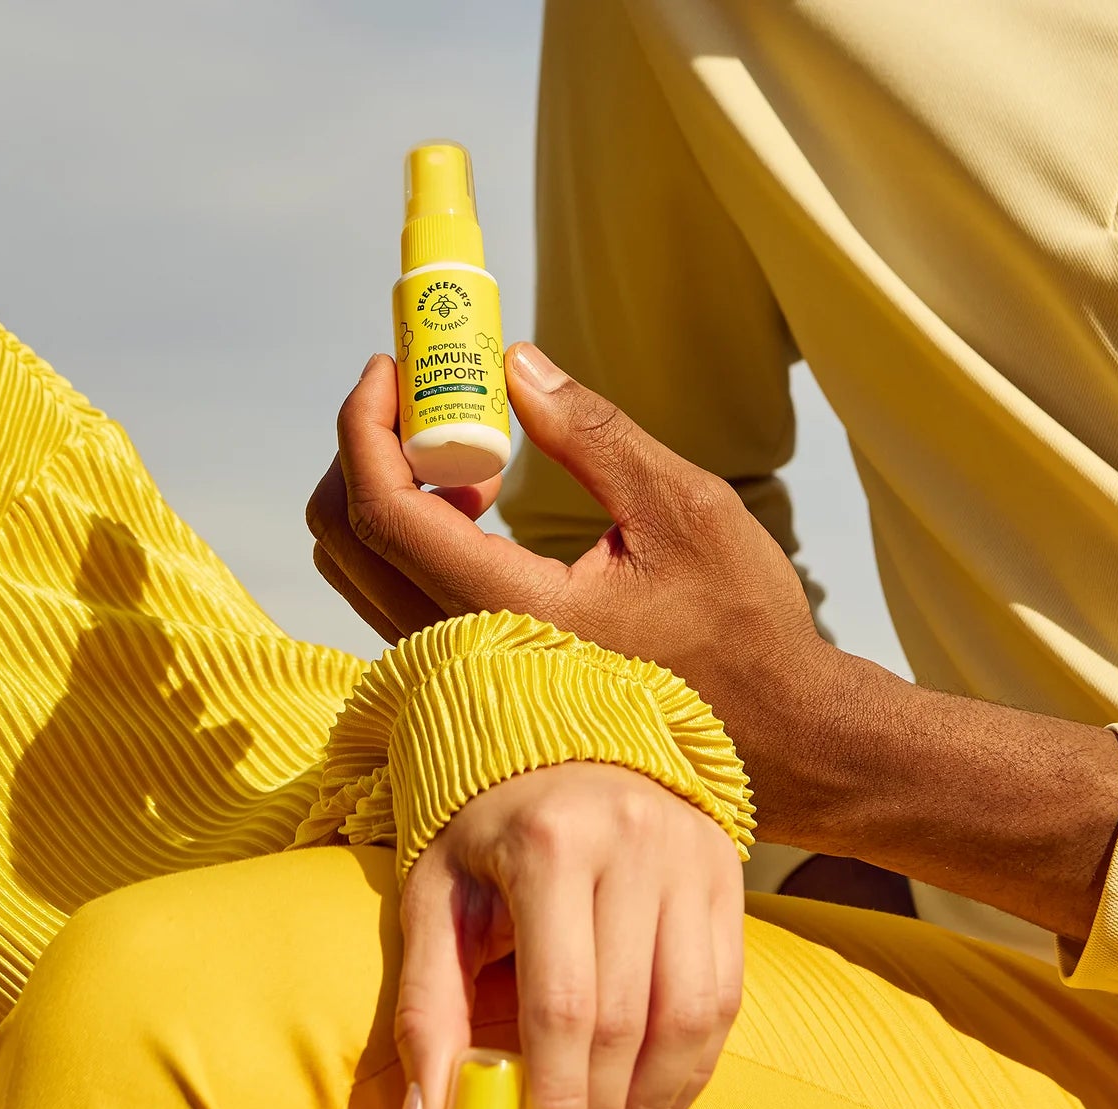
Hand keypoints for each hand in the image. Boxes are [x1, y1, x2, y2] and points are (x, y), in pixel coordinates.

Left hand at [307, 344, 831, 842]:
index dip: (368, 424)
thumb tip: (513, 366)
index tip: (395, 363)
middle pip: (346, 541)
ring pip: (361, 574)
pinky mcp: (476, 682)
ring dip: (388, 490)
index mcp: (512, 613)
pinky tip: (479, 509)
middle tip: (423, 393)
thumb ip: (591, 435)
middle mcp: (466, 657)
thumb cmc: (743, 630)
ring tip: (467, 452)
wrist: (771, 735)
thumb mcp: (683, 510)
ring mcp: (463, 678)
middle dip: (366, 446)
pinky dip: (410, 535)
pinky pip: (395, 599)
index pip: (385, 512)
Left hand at [395, 761, 744, 1108]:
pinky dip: (695, 1069)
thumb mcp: (434, 899)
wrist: (561, 743)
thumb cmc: (485, 833)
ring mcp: (693, 858)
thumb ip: (425, 1010)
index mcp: (550, 846)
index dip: (558, 1107)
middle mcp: (634, 847)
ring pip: (694, 1015)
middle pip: (631, 1022)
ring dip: (654, 1107)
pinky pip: (726, 995)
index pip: (565, 1006)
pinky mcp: (728, 875)